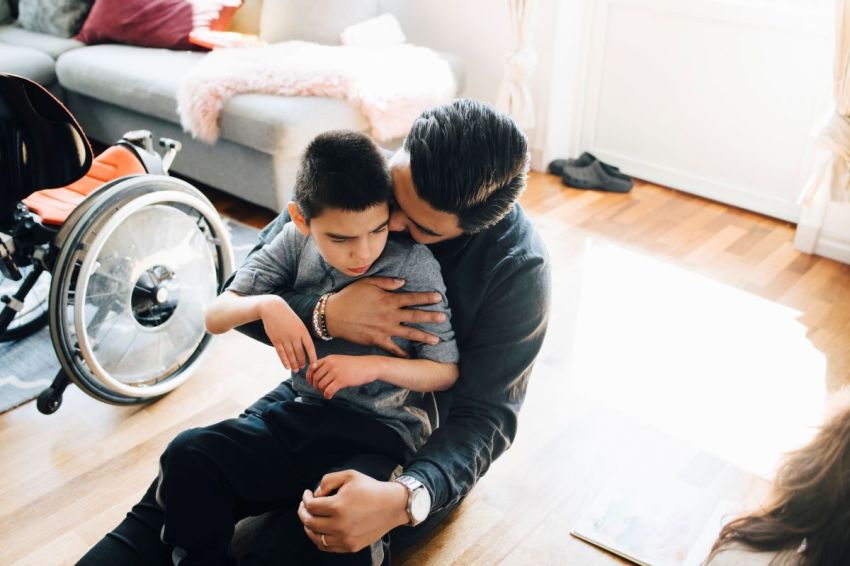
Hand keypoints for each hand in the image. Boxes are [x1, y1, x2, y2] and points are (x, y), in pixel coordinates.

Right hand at [258, 296, 316, 370]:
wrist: (273, 308)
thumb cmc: (287, 317)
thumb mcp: (298, 323)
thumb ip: (302, 335)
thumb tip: (306, 348)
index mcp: (302, 331)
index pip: (310, 347)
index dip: (312, 357)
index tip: (315, 365)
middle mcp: (294, 336)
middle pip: (300, 353)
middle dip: (302, 362)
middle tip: (302, 368)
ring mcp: (284, 338)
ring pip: (291, 355)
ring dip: (294, 364)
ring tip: (295, 370)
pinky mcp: (275, 340)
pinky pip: (281, 354)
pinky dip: (285, 361)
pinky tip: (287, 367)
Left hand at [297, 470, 409, 552]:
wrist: (393, 505)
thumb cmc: (371, 488)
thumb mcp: (349, 475)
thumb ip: (328, 480)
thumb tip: (316, 494)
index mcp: (338, 506)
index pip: (310, 506)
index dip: (305, 499)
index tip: (307, 494)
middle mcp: (340, 525)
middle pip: (309, 522)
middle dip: (303, 512)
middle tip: (305, 506)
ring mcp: (345, 538)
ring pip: (315, 538)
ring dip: (309, 527)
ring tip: (310, 518)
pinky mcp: (350, 546)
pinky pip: (327, 547)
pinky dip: (319, 539)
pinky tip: (321, 530)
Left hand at [306, 355, 377, 398]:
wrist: (368, 366)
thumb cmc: (354, 365)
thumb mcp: (339, 360)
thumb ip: (328, 365)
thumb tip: (315, 375)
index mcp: (329, 358)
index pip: (312, 368)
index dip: (309, 377)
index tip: (311, 383)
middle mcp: (331, 364)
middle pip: (315, 378)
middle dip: (316, 386)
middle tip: (320, 390)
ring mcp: (336, 372)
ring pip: (321, 385)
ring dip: (322, 391)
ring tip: (326, 392)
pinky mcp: (341, 380)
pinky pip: (328, 390)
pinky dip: (327, 395)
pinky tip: (330, 396)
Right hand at [324, 277, 444, 356]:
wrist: (333, 316)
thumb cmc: (350, 296)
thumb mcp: (367, 283)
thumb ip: (387, 282)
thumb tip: (403, 282)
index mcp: (389, 300)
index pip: (412, 298)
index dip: (426, 297)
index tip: (439, 297)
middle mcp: (390, 315)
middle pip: (415, 316)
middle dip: (431, 317)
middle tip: (444, 318)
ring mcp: (385, 329)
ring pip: (409, 333)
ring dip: (424, 337)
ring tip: (437, 340)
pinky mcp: (377, 340)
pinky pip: (393, 348)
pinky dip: (402, 354)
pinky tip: (411, 358)